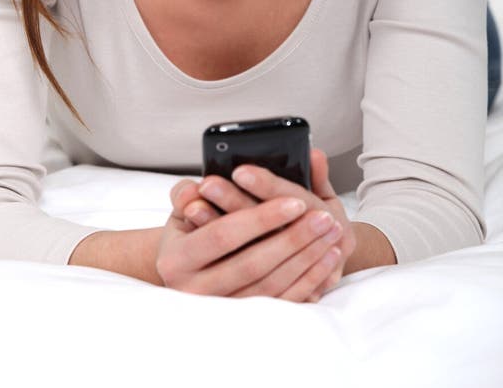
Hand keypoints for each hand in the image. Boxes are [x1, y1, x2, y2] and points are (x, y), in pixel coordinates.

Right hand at [168, 149, 354, 300]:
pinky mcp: (243, 320)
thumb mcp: (181, 209)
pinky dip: (308, 280)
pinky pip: (281, 303)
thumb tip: (201, 185)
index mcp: (175, 260)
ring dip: (306, 259)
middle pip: (252, 264)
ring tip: (330, 233)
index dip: (260, 219)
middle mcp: (194, 292)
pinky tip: (325, 258)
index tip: (294, 202)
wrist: (186, 272)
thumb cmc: (187, 232)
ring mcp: (219, 311)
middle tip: (324, 217)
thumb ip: (186, 192)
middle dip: (293, 239)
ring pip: (270, 287)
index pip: (222, 236)